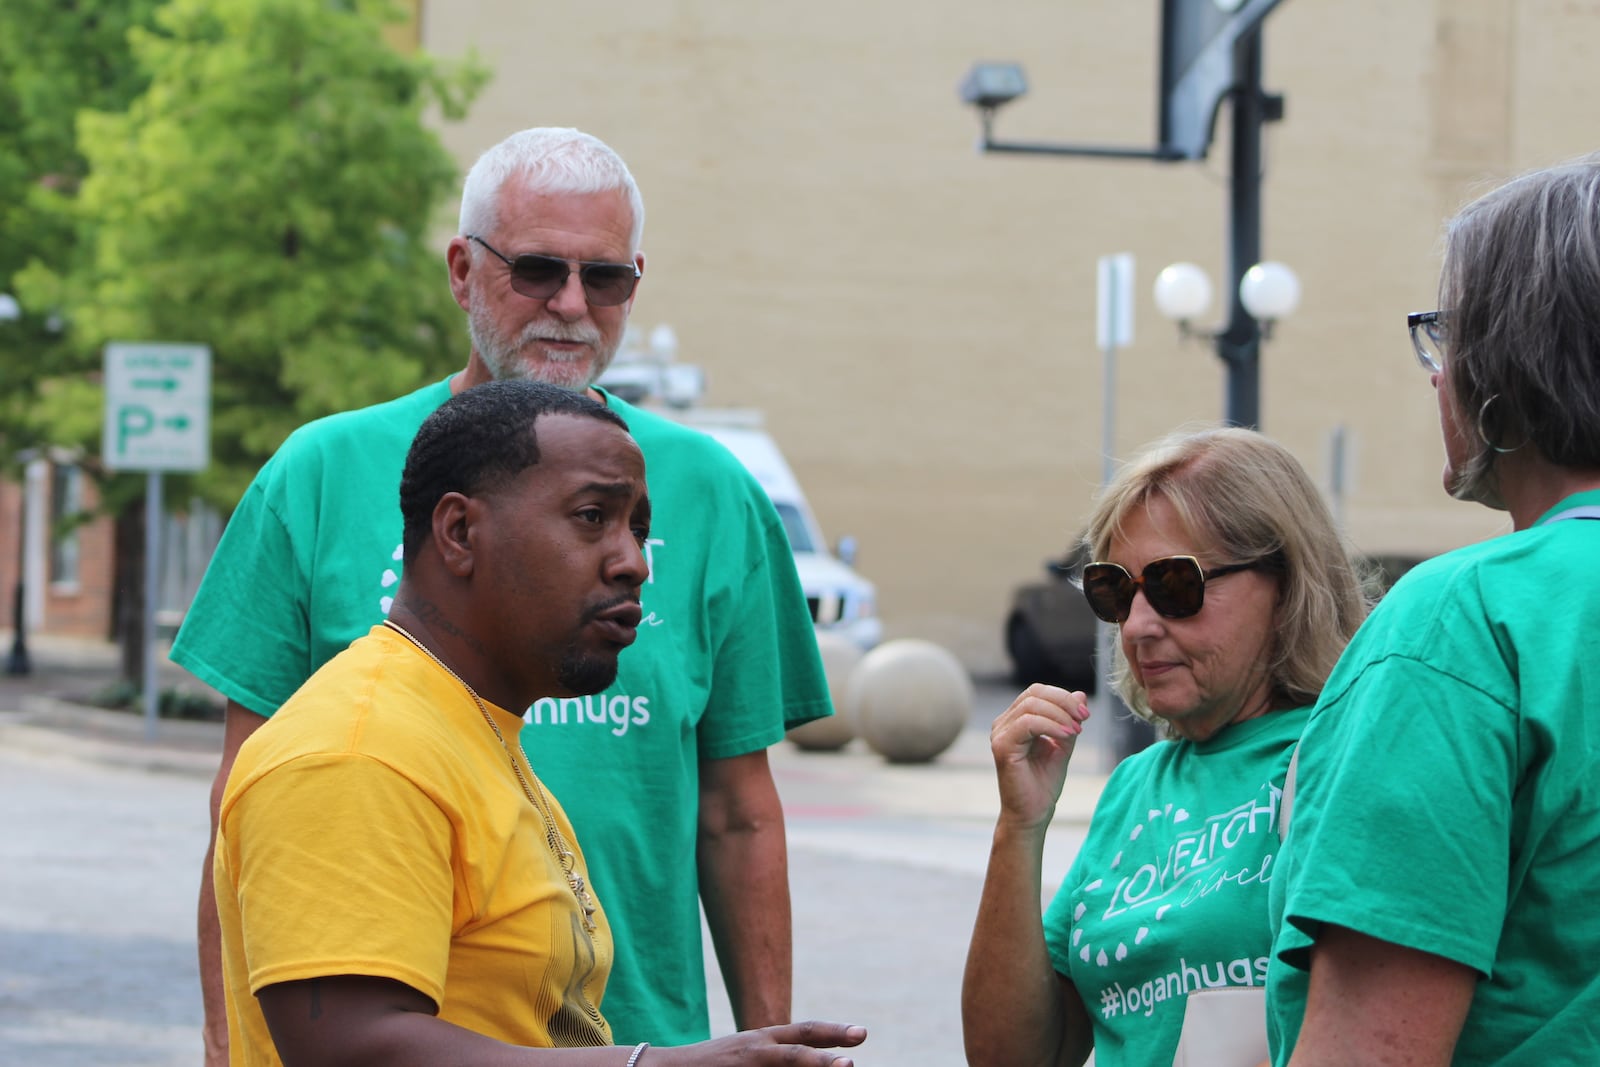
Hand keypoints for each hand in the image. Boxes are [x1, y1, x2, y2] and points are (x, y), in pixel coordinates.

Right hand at [661, 1021, 867, 1064]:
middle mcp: (756, 1048)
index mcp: (762, 1039)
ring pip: (786, 1066)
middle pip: (798, 1049)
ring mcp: (745, 1066)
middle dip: (826, 1057)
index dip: (834, 1032)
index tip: (861, 1034)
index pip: (804, 1031)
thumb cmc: (712, 1065)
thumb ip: (776, 1056)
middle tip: (853, 1062)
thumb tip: (819, 1060)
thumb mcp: (746, 1053)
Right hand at [989, 684, 1089, 831]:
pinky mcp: (1002, 746)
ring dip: (1060, 715)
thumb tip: (1080, 695)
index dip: (1063, 697)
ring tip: (1076, 730)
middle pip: (1034, 694)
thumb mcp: (1063, 745)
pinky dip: (1050, 725)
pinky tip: (1066, 736)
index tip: (1086, 714)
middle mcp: (1004, 724)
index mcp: (1015, 721)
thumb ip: (1069, 721)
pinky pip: (1027, 723)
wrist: (1033, 813)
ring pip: (1031, 706)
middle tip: (1084, 719)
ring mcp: (1000, 734)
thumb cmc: (1044, 783)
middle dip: (1064, 703)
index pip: (1037, 692)